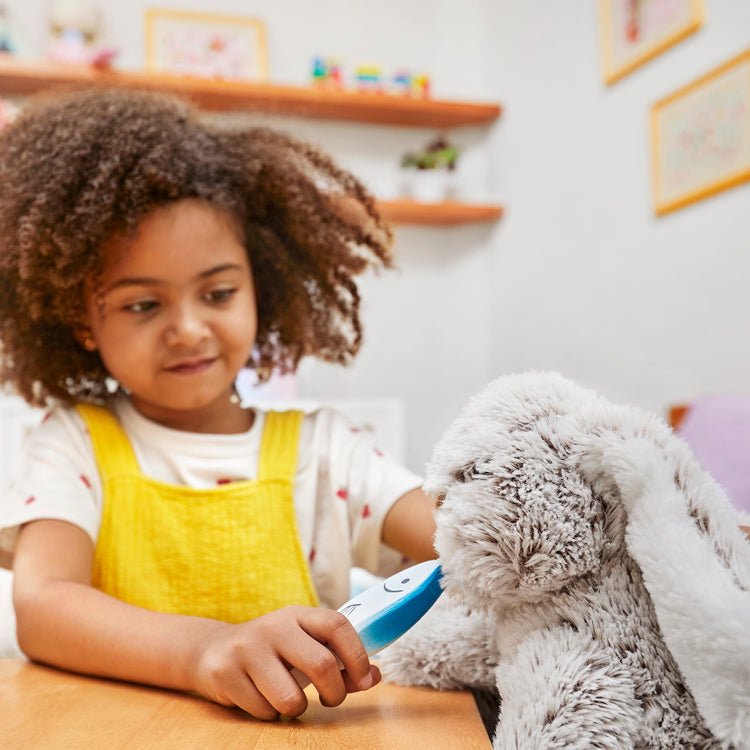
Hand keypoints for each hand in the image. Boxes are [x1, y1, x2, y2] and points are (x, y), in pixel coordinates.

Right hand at [192, 605, 380, 719]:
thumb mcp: (303, 645)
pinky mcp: (226, 673)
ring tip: (287, 697)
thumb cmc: (272, 652)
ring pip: (290, 697)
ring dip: (296, 708)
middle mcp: (274, 627)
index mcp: (298, 615)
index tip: (366, 677)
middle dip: (334, 692)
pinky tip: (260, 696)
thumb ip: (339, 661)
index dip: (358, 654)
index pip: (337, 624)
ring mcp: (248, 649)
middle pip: (320, 664)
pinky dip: (269, 712)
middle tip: (330, 699)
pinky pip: (263, 710)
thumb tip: (374, 676)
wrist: (212, 650)